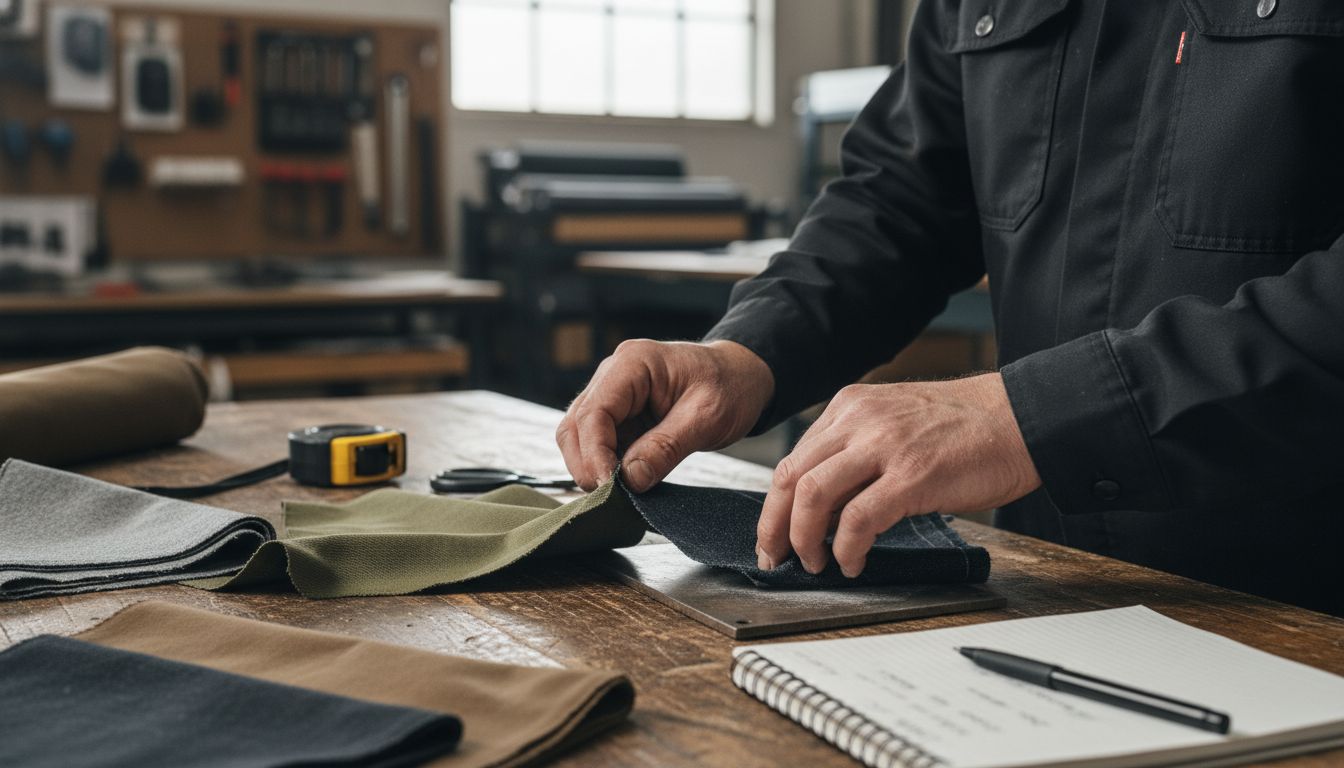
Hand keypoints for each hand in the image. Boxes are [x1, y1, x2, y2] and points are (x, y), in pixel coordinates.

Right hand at [557, 339, 774, 491]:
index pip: (595, 412)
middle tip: (608, 497)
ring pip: (580, 436)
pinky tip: (624, 483)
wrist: (744, 377)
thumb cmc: (731, 386)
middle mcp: (614, 375)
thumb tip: (629, 479)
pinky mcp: (621, 414)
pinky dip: (606, 465)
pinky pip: (600, 443)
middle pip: (576, 424)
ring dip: (592, 466)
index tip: (608, 485)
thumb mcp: (706, 417)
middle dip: (586, 464)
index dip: (595, 452)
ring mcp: (614, 394)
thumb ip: (666, 447)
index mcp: (633, 363)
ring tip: (617, 492)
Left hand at [755, 373, 1039, 576]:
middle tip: (778, 558)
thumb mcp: (894, 422)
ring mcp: (885, 446)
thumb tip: (825, 505)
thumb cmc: (964, 428)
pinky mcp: (912, 475)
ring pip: (813, 496)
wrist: (1019, 418)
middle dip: (775, 527)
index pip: (794, 461)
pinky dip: (847, 548)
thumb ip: (856, 452)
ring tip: (816, 563)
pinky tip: (853, 562)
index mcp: (850, 407)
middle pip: (792, 478)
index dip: (776, 505)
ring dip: (805, 539)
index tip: (773, 535)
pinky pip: (859, 519)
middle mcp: (860, 420)